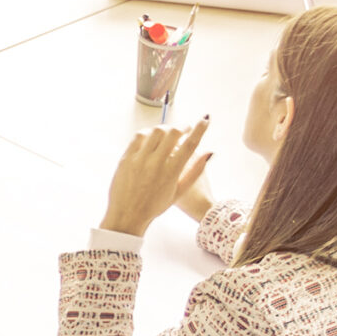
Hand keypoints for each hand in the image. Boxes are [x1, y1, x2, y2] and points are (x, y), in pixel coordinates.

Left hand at [99, 120, 213, 237]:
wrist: (127, 215)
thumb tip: (210, 153)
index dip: (200, 130)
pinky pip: (139, 137)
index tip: (205, 120)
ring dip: (165, 128)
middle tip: (185, 129)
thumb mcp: (179, 192)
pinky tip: (151, 137)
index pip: (190, 145)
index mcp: (171, 173)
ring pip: (155, 131)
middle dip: (182, 127)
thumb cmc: (154, 206)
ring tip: (168, 133)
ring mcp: (139, 160)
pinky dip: (148, 133)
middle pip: (173, 133)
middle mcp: (156, 164)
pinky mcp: (126, 158)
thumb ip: (196, 171)